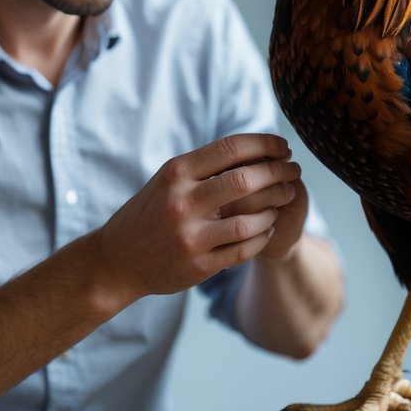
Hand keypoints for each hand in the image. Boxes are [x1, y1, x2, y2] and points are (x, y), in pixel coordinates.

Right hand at [93, 133, 300, 299]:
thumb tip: (255, 147)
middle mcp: (182, 203)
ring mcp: (190, 237)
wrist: (117, 260)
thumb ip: (205, 165)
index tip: (284, 147)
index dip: (265, 144)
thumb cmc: (150, 212)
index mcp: (176, 174)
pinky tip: (268, 227)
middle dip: (279, 173)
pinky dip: (264, 236)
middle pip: (246, 181)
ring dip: (275, 208)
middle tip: (293, 172)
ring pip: (251, 219)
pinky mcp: (198, 266)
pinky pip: (245, 249)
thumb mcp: (168, 180)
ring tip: (282, 201)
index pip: (231, 148)